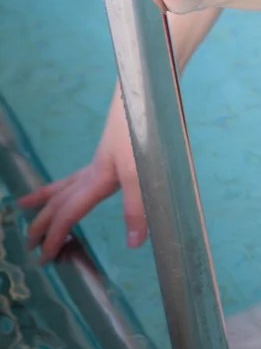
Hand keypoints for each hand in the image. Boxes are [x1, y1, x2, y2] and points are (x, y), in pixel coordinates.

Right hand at [16, 85, 146, 261]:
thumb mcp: (142, 171)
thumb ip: (137, 207)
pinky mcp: (111, 147)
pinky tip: (80, 178)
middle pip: (60, 199)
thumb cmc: (141, 129)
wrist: (145, 90)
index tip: (44, 258)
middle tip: (28, 241)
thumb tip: (132, 244)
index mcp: (97, 179)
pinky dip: (68, 181)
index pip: (68, 214)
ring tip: (27, 204)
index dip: (55, 237)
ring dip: (48, 197)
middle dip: (43, 222)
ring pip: (65, 182)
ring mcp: (101, 157)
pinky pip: (79, 172)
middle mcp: (94, 170)